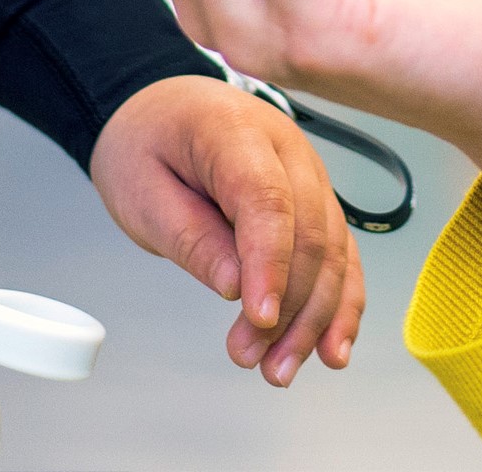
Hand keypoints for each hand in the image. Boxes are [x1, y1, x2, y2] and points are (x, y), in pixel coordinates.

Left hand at [90, 75, 364, 385]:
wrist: (156, 113)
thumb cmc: (144, 145)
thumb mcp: (141, 189)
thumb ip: (189, 235)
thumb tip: (237, 286)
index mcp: (233, 127)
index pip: (267, 198)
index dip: (270, 262)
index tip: (260, 319)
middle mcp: (286, 146)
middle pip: (308, 232)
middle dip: (288, 306)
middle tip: (251, 358)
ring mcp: (308, 172)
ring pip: (332, 251)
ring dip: (313, 318)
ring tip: (279, 369)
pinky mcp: (316, 199)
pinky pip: (341, 254)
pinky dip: (340, 304)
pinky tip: (331, 349)